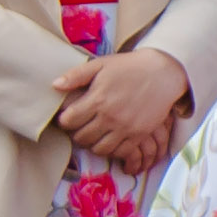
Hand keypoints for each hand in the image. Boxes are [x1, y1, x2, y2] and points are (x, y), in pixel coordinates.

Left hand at [52, 46, 191, 173]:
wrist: (162, 72)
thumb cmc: (129, 67)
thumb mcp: (101, 64)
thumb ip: (76, 75)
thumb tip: (54, 85)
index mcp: (97, 99)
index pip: (69, 121)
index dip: (65, 121)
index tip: (68, 117)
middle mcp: (110, 117)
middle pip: (82, 138)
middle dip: (77, 133)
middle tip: (81, 127)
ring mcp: (125, 128)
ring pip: (100, 149)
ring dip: (93, 144)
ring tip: (95, 134)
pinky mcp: (139, 135)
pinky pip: (120, 152)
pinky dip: (112, 150)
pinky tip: (111, 139)